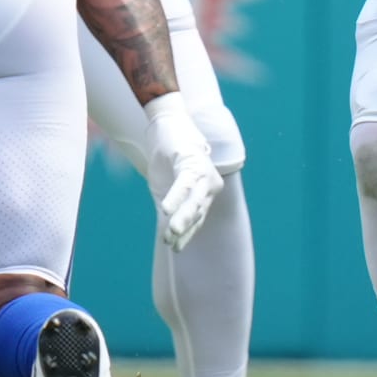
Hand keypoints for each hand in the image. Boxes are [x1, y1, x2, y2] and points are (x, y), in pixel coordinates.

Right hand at [141, 93, 224, 250]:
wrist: (168, 127)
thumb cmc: (170, 160)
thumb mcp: (168, 188)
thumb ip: (170, 208)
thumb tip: (167, 234)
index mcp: (205, 193)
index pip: (198, 219)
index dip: (187, 235)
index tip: (175, 249)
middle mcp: (210, 185)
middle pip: (197, 212)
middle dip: (185, 229)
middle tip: (172, 244)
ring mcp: (204, 173)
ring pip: (194, 200)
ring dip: (183, 216)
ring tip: (171, 231)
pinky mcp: (193, 161)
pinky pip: (185, 182)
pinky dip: (176, 196)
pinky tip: (166, 209)